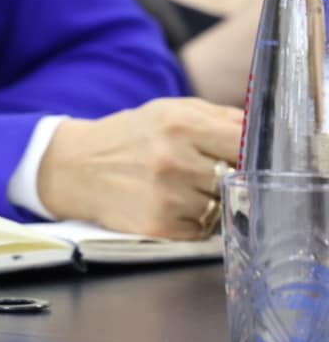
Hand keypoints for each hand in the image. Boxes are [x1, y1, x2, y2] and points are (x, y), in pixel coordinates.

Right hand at [35, 97, 243, 238]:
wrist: (75, 167)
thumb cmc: (131, 137)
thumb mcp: (168, 111)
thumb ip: (219, 116)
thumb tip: (266, 131)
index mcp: (179, 123)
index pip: (244, 141)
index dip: (253, 150)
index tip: (251, 155)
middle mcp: (173, 159)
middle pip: (238, 177)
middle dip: (231, 177)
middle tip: (213, 173)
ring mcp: (166, 195)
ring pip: (223, 206)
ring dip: (212, 201)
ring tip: (186, 188)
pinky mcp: (159, 225)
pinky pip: (203, 230)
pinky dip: (195, 221)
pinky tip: (173, 206)